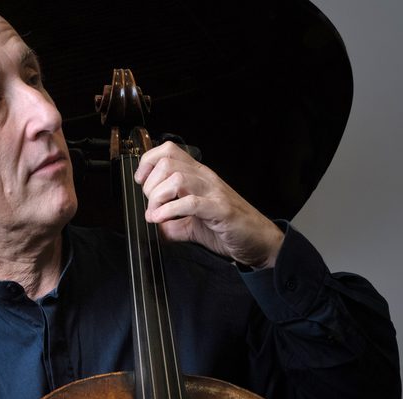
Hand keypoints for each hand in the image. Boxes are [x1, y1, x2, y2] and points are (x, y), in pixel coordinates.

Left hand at [134, 142, 284, 268]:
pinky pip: (191, 202)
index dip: (148, 162)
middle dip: (150, 185)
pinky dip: (170, 210)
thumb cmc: (230, 229)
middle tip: (152, 205)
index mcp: (199, 176)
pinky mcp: (221, 210)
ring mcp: (214, 192)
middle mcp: (205, 179)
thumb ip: (172, 222)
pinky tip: (161, 220)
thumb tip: (153, 224)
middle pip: (168, 163)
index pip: (169, 151)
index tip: (142, 183)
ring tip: (156, 214)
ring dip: (158, 197)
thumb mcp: (193, 224)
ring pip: (177, 178)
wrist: (260, 242)